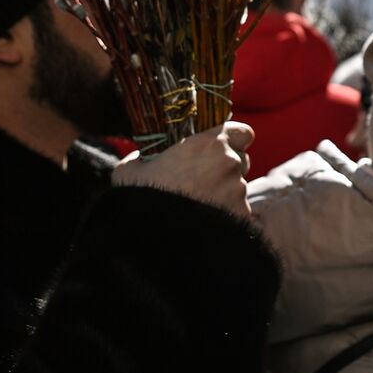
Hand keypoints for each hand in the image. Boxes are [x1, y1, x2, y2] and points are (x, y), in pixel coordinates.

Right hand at [112, 121, 253, 218]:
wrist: (150, 240)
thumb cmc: (140, 199)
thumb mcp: (130, 171)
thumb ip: (142, 158)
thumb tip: (140, 159)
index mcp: (209, 144)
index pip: (242, 132)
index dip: (234, 140)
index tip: (221, 148)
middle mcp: (229, 164)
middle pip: (241, 161)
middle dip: (227, 169)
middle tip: (204, 182)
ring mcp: (238, 191)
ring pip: (239, 189)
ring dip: (225, 195)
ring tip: (199, 210)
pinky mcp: (241, 217)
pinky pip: (240, 214)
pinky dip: (228, 219)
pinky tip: (206, 228)